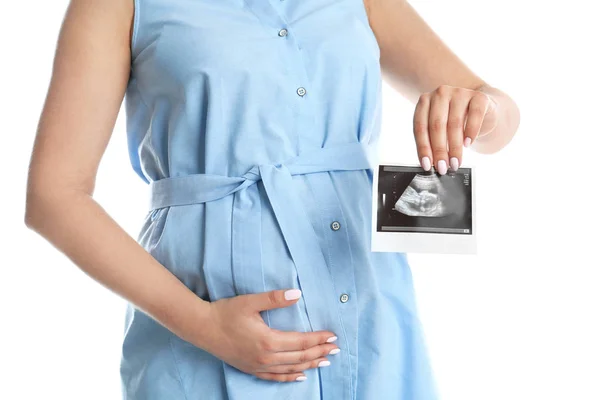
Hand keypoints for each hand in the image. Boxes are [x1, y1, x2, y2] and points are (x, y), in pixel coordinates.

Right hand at [197, 289, 339, 381]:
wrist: (202, 328)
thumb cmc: (226, 312)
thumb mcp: (250, 302)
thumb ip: (275, 298)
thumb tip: (297, 293)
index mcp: (268, 340)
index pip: (301, 341)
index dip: (318, 339)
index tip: (333, 336)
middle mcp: (265, 357)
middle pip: (299, 357)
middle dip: (319, 352)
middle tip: (336, 349)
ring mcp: (258, 366)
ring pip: (290, 368)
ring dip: (310, 364)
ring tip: (325, 361)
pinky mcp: (251, 369)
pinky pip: (275, 377)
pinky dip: (290, 377)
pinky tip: (301, 376)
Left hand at [413, 84, 498, 173]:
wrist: (482, 110)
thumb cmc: (455, 123)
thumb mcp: (440, 130)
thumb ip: (432, 142)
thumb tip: (429, 164)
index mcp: (425, 101)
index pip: (420, 126)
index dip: (423, 148)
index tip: (427, 165)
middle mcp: (440, 94)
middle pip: (436, 125)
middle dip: (439, 150)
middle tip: (442, 167)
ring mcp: (459, 92)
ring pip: (455, 123)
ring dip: (454, 147)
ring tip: (455, 162)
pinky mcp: (479, 97)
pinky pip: (474, 116)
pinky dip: (471, 132)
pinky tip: (468, 144)